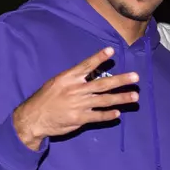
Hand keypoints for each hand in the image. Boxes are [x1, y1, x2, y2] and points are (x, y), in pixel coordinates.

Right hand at [12, 48, 137, 149]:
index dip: (99, 58)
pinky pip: (97, 116)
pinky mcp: (79, 118)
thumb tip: (91, 76)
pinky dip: (108, 115)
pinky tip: (118, 113)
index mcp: (68, 78)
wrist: (33, 118)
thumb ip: (74, 80)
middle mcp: (76, 89)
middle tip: (135, 77)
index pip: (86, 66)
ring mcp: (79, 105)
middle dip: (121, 80)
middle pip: (102, 84)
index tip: (111, 50)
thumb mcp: (56, 83)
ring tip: (135, 96)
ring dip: (121, 98)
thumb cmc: (46, 99)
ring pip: (104, 100)